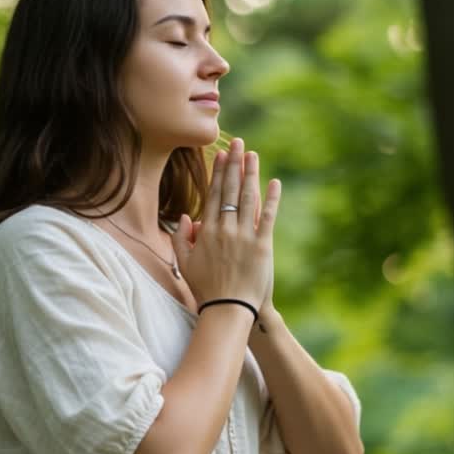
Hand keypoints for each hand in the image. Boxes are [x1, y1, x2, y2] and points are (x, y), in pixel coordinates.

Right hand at [170, 138, 280, 309]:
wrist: (228, 310)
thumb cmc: (205, 289)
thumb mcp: (185, 263)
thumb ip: (180, 238)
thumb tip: (185, 217)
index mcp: (207, 231)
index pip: (214, 194)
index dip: (218, 172)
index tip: (222, 155)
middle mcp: (225, 229)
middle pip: (231, 190)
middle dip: (235, 164)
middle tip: (239, 143)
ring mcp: (244, 236)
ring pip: (248, 198)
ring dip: (251, 174)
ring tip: (254, 154)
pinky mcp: (262, 246)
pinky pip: (267, 217)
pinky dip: (271, 199)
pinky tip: (274, 182)